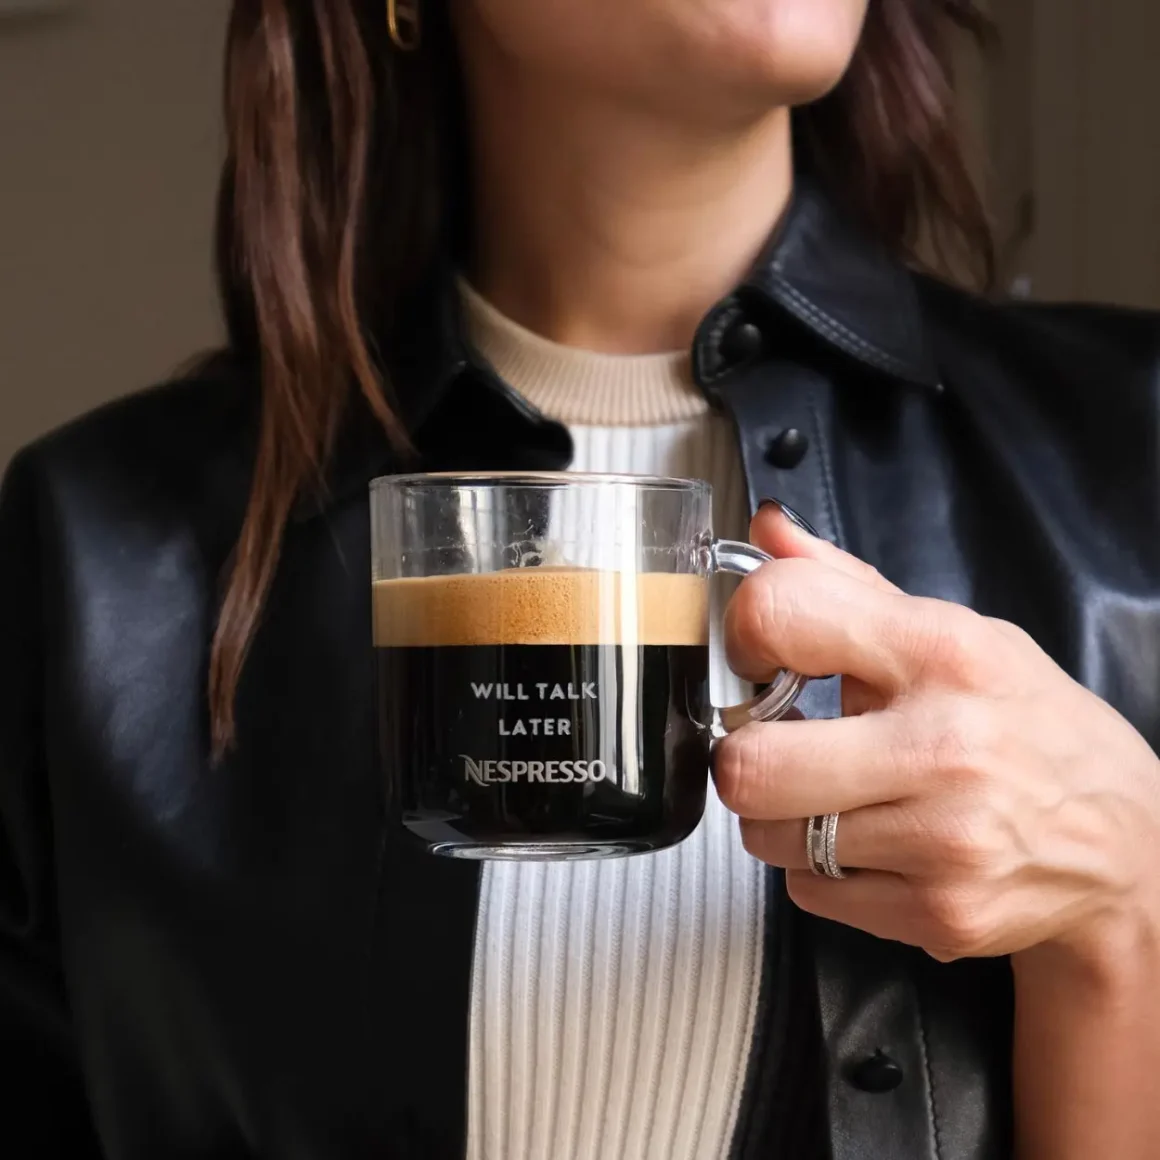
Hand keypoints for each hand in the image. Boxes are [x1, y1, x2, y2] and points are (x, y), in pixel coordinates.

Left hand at [715, 503, 1159, 966]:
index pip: (781, 614)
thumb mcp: (958, 634)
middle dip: (744, 755)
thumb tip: (768, 531)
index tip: (758, 657)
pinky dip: (820, 870)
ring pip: (766, 835)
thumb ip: (847, 583)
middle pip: (748, 763)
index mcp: (940, 651)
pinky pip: (807, 891)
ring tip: (834, 797)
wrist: (1128, 845)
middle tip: (777, 747)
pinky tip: (873, 842)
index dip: (744, 636)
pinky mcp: (940, 912)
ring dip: (781, 817)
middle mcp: (943, 745)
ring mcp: (943, 838)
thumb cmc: (1030, 727)